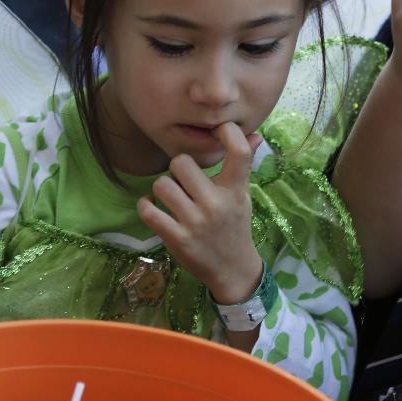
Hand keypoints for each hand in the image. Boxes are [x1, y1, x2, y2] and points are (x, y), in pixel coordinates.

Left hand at [137, 123, 262, 302]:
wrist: (233, 269)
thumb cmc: (234, 226)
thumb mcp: (242, 196)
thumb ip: (244, 165)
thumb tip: (255, 134)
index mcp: (235, 189)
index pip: (239, 151)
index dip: (228, 132)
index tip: (218, 131)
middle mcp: (216, 203)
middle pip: (181, 162)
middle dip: (177, 168)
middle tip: (183, 181)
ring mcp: (195, 222)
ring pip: (162, 184)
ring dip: (162, 188)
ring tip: (169, 197)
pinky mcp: (177, 238)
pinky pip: (148, 210)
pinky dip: (146, 205)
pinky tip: (153, 207)